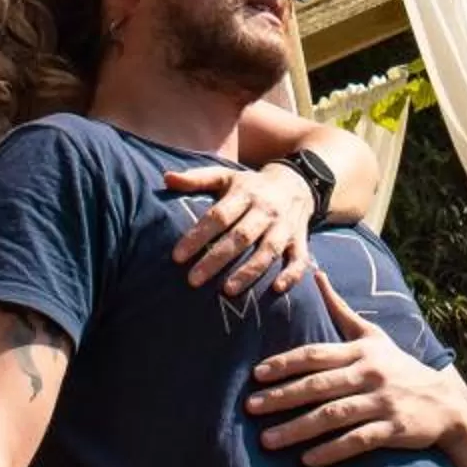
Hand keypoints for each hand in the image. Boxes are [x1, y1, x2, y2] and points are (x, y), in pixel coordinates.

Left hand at [162, 160, 316, 298]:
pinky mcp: (299, 240)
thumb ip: (197, 179)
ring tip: (227, 290)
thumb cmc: (251, 185)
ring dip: (249, 272)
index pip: (218, 216)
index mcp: (244, 193)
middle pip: (241, 237)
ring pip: (267, 251)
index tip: (177, 257)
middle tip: (193, 280)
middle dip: (216, 259)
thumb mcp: (225, 176)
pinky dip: (291, 275)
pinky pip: (299, 259)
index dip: (197, 236)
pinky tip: (276, 289)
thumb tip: (167, 178)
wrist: (296, 183)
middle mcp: (266, 210)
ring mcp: (285, 227)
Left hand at [244, 271, 466, 465]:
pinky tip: (307, 460)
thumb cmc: (399, 367)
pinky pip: (359, 440)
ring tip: (268, 441)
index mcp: (361, 351)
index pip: (315, 354)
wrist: (446, 404)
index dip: (284, 363)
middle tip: (250, 408)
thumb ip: (341, 310)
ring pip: (334, 415)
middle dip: (282, 397)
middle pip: (319, 385)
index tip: (255, 375)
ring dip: (298, 429)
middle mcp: (370, 374)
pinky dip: (333, 450)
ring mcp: (382, 402)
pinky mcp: (394, 428)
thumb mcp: (373, 337)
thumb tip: (315, 275)